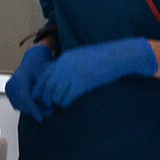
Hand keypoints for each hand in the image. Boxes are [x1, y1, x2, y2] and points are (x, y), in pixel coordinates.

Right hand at [5, 43, 53, 121]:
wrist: (32, 60)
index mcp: (21, 77)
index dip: (33, 109)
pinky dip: (26, 106)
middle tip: (50, 112)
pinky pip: (17, 103)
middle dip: (36, 111)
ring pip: (19, 105)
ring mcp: (9, 88)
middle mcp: (12, 83)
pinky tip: (37, 104)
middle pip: (22, 103)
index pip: (25, 97)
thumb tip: (50, 103)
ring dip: (31, 109)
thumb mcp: (47, 74)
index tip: (40, 118)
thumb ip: (47, 88)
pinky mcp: (9, 92)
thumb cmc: (41, 65)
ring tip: (45, 108)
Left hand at [32, 37, 156, 108]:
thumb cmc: (102, 56)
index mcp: (64, 58)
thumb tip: (57, 76)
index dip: (40, 87)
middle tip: (48, 103)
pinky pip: (66, 97)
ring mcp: (72, 74)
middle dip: (45, 97)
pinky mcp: (82, 83)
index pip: (44, 75)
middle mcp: (64, 66)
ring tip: (60, 102)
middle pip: (47, 86)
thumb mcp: (80, 56)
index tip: (40, 94)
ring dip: (56, 101)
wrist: (119, 56)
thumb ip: (67, 64)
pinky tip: (68, 103)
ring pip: (55, 93)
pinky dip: (65, 102)